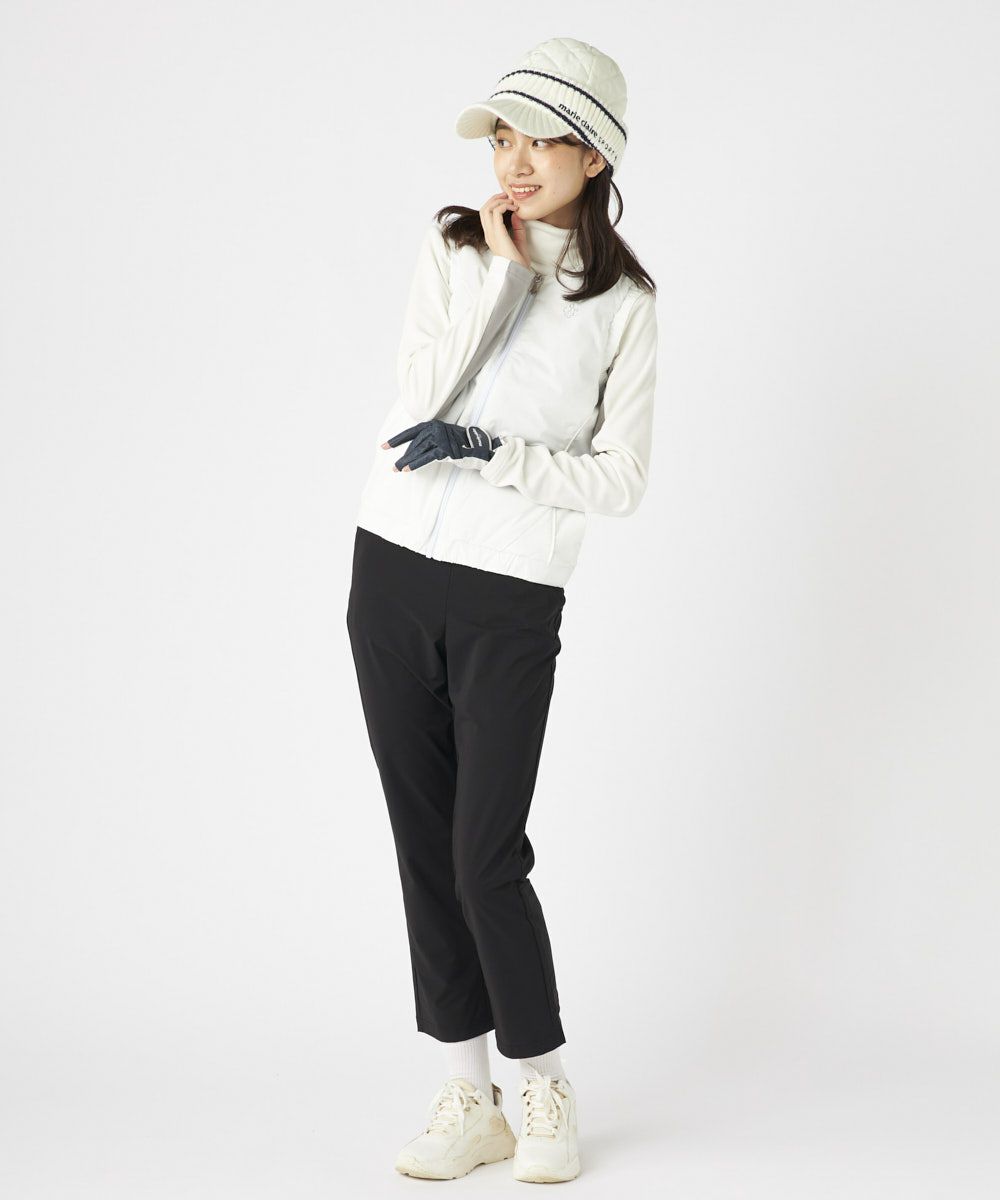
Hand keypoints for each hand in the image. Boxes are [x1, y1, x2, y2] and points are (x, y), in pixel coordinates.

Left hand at [381, 419, 497, 471]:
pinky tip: (407, 470)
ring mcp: (440, 438)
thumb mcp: (443, 436)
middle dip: (404, 457)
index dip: (396, 440)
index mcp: (432, 424)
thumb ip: (429, 439)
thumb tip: (413, 450)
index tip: (384, 447)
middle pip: (414, 444)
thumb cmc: (460, 443)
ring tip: (397, 470)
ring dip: (406, 462)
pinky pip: (426, 458)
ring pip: (418, 451)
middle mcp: (434, 428)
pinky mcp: (445, 449)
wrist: (478, 447)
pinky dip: (415, 464)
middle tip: (394, 468)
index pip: (410, 432)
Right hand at [480, 192, 529, 270]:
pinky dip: (504, 206)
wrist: (518, 273)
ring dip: (499, 201)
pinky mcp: (497, 234)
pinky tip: (514, 208)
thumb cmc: (519, 261)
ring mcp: (491, 234)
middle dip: (495, 198)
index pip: (486, 215)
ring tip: (511, 202)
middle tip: (508, 196)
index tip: (508, 201)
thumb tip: (516, 215)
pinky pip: (496, 212)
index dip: (495, 204)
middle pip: (484, 209)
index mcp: (492, 236)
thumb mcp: (519, 241)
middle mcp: (489, 234)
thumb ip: (517, 228)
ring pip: (487, 208)